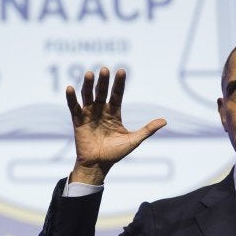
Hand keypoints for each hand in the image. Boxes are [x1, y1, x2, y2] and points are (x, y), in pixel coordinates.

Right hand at [66, 67, 166, 184]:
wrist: (98, 165)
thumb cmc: (115, 153)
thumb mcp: (134, 140)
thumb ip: (147, 129)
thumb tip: (165, 121)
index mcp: (114, 113)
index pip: (117, 94)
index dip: (119, 84)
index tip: (121, 71)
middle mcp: (101, 110)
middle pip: (102, 92)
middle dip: (103, 81)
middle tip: (105, 69)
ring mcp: (89, 114)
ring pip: (88, 96)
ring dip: (88, 85)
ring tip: (89, 74)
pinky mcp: (78, 120)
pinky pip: (74, 107)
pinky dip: (71, 98)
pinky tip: (70, 88)